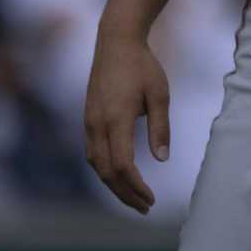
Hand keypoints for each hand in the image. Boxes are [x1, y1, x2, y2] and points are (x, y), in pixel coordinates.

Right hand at [83, 27, 169, 213]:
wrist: (115, 42)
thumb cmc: (142, 66)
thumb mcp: (160, 94)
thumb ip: (160, 127)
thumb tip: (162, 159)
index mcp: (115, 119)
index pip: (122, 165)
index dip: (135, 186)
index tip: (152, 199)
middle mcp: (96, 124)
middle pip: (106, 172)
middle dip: (125, 194)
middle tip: (146, 208)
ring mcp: (88, 122)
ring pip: (96, 165)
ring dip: (114, 185)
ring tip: (135, 198)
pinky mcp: (88, 120)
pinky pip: (93, 153)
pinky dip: (106, 170)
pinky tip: (121, 177)